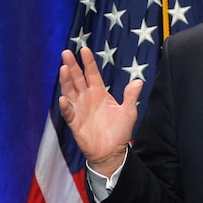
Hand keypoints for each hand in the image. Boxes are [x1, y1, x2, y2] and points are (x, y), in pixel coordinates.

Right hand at [58, 47, 143, 176]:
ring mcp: (79, 109)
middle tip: (66, 53)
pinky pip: (69, 113)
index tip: (84, 49)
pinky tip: (64, 99)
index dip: (88, 62)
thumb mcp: (129, 112)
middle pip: (78, 79)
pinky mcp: (75, 122)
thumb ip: (130, 96)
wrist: (112, 152)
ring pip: (70, 91)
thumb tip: (138, 81)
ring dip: (66, 81)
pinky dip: (66, 106)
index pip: (92, 74)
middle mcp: (87, 98)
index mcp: (99, 93)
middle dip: (73, 66)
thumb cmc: (120, 131)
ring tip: (64, 69)